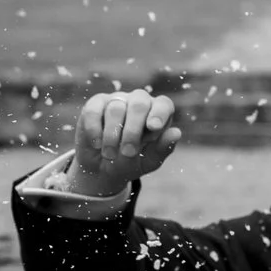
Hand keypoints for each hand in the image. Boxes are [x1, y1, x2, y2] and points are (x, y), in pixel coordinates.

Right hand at [66, 89, 180, 198]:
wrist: (102, 169)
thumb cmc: (131, 162)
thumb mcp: (148, 161)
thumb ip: (163, 148)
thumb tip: (177, 133)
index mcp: (157, 113)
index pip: (163, 104)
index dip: (159, 113)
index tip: (153, 127)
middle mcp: (138, 102)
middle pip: (139, 103)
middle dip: (133, 130)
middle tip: (128, 152)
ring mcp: (116, 100)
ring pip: (116, 108)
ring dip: (112, 136)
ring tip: (110, 155)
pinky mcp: (95, 105)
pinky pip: (94, 110)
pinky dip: (95, 129)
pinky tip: (97, 144)